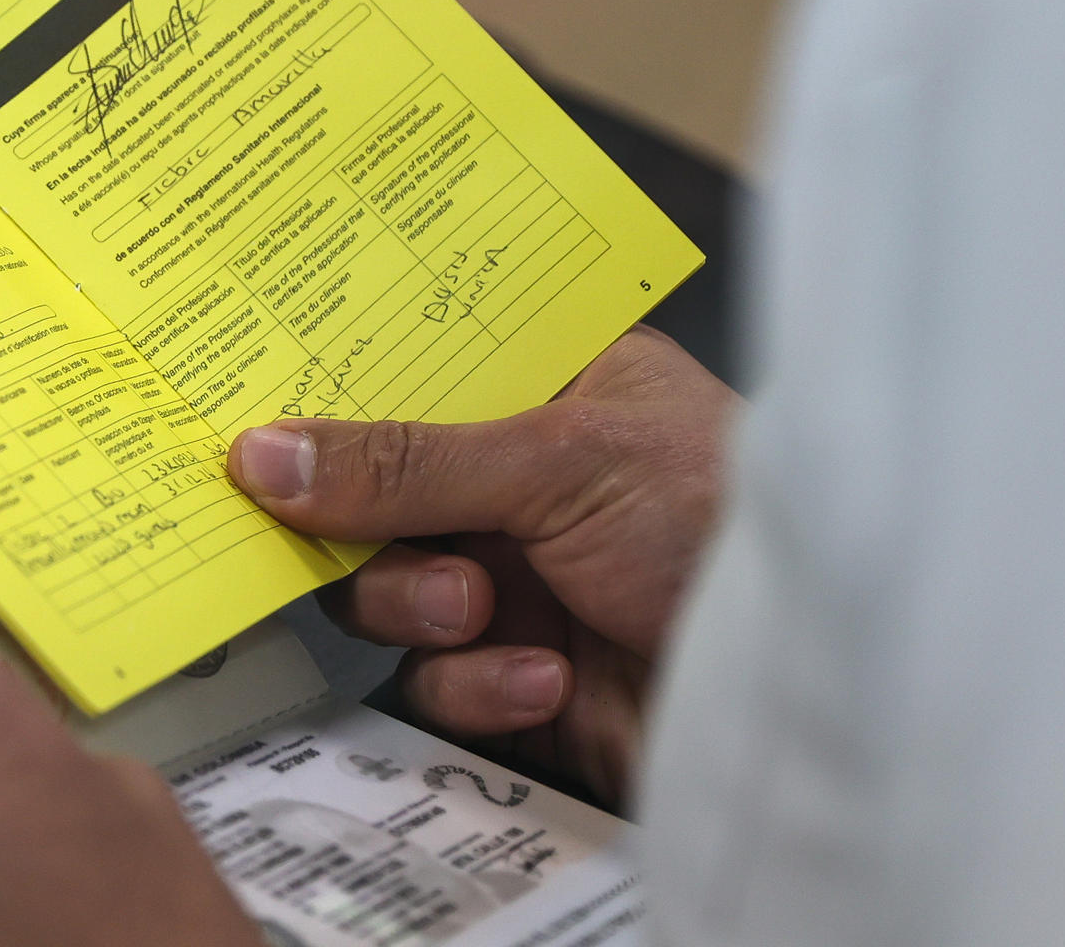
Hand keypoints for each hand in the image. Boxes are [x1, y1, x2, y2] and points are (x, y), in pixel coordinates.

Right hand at [228, 326, 735, 804]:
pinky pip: (433, 679)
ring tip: (483, 610)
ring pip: (385, 591)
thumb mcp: (560, 462)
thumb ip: (406, 461)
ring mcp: (518, 579)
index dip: (331, 387)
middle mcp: (525, 480)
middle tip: (390, 536)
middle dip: (372, 525)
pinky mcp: (516, 675)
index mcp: (549, 388)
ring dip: (422, 607)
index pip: (411, 368)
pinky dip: (476, 683)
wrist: (813, 696)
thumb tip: (264, 454)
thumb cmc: (723, 527)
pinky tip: (544, 676)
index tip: (250, 401)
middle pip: (373, 492)